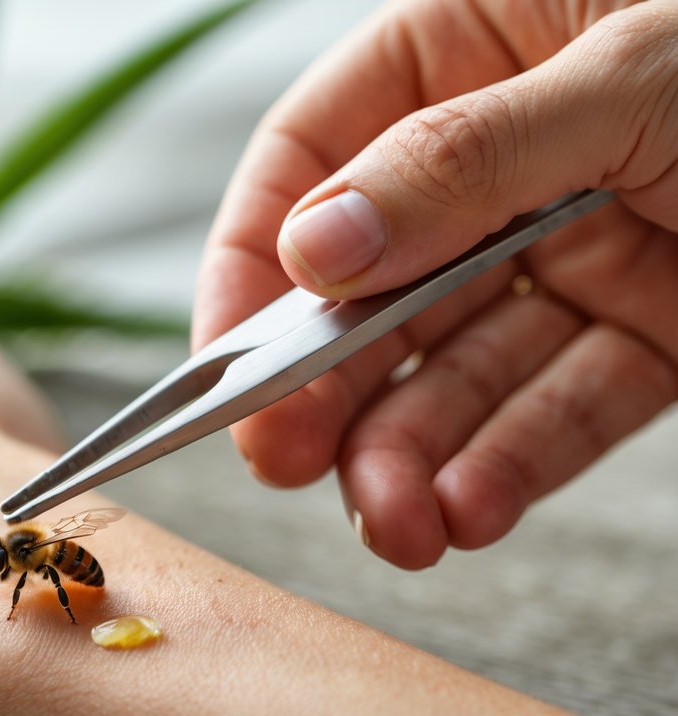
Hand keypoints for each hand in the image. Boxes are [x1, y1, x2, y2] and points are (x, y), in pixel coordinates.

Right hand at [194, 0, 677, 567]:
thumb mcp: (634, 69)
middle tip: (292, 462)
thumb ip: (460, 161)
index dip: (252, 262)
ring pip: (461, 365)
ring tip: (392, 522)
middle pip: (376, 286)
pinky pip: (561, 404)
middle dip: (333, 387)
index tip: (225, 358)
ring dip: (414, 452)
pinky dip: (511, 462)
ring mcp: (575, 247)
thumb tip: (312, 246)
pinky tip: (465, 509)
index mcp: (469, 49)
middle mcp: (506, 160)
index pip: (314, 159)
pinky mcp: (648, 328)